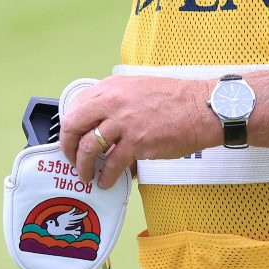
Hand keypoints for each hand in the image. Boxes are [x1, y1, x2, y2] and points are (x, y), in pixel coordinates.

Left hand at [57, 75, 220, 188]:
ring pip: (89, 148)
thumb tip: (102, 123)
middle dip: (67, 146)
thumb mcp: (139, 88)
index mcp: (113, 87)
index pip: (77, 105)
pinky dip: (107, 176)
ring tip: (86, 175)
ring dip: (84, 166)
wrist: (202, 108)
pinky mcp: (137, 143)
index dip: (70, 126)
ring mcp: (124, 123)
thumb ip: (118, 100)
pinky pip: (112, 164)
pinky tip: (106, 181)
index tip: (72, 137)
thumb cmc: (177, 100)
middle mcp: (114, 102)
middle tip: (71, 158)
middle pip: (74, 125)